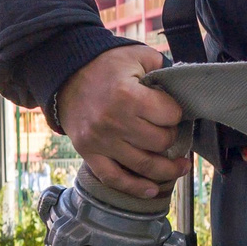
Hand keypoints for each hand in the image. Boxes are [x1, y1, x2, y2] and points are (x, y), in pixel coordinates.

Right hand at [56, 44, 187, 198]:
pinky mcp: (88, 153)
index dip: (177, 113)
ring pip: (144, 165)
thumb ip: (162, 67)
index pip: (170, 115)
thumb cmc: (104, 65)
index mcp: (127, 96)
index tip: (173, 110)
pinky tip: (152, 190)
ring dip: (167, 169)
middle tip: (170, 131)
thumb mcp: (136, 55)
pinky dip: (135, 188)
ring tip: (180, 167)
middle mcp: (114, 122)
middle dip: (171, 137)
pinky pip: (114, 178)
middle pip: (160, 142)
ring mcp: (100, 141)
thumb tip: (181, 86)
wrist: (66, 75)